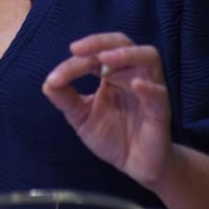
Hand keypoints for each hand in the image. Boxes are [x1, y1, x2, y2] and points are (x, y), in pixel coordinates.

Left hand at [41, 32, 172, 187]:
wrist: (135, 166)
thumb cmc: (113, 136)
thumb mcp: (82, 117)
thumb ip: (66, 99)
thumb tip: (47, 82)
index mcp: (113, 74)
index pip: (95, 55)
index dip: (75, 62)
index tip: (55, 79)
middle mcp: (133, 75)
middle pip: (123, 43)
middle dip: (100, 42)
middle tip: (77, 49)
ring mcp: (149, 90)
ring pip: (149, 58)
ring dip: (126, 54)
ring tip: (104, 59)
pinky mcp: (161, 112)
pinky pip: (159, 94)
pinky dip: (149, 87)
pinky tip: (135, 85)